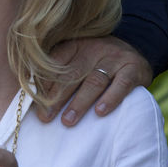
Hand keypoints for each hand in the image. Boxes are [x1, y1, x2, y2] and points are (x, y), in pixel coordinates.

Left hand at [38, 35, 152, 124]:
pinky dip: (111, 98)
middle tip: (45, 116)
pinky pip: (122, 84)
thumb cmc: (98, 61)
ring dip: (80, 102)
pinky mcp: (133, 68)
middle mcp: (94, 48)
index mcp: (76, 45)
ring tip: (68, 121)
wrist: (136, 50)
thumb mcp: (78, 58)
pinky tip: (100, 112)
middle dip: (57, 97)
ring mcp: (115, 58)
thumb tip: (31, 91)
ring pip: (94, 80)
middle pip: (72, 73)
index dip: (44, 82)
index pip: (57, 62)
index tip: (34, 102)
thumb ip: (58, 71)